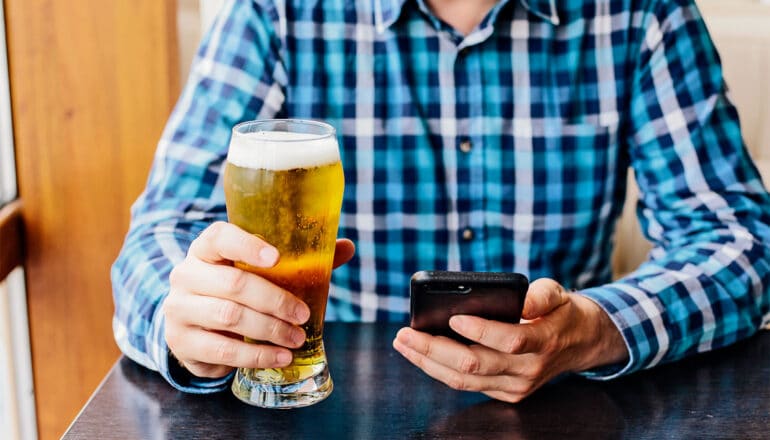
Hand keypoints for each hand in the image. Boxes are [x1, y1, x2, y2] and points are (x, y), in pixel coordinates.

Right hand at [162, 221, 354, 378]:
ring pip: (229, 316)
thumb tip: (347, 247)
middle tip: (303, 315)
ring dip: (269, 330)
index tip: (277, 258)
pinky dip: (256, 355)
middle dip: (275, 300)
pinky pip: (222, 350)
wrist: (195, 326)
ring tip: (296, 339)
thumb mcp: (260, 273)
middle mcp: (186, 274)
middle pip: (233, 283)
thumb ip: (300, 260)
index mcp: (206, 249)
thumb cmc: (236, 291)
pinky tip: (279, 356)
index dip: (247, 245)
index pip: (220, 236)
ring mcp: (179, 308)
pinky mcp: (181, 341)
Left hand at [393, 278, 627, 402]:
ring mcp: (516, 386)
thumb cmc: (560, 312)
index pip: (508, 341)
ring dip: (428, 362)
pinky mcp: (506, 394)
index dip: (480, 330)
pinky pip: (467, 385)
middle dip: (434, 348)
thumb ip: (541, 294)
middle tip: (405, 333)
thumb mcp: (558, 293)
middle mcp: (528, 370)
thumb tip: (521, 298)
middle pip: (474, 365)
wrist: (579, 343)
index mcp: (543, 341)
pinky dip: (440, 370)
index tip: (454, 316)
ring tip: (403, 344)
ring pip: (464, 380)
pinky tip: (421, 354)